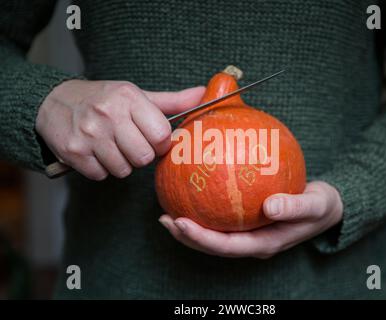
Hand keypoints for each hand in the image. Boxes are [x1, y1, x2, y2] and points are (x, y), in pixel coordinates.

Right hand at [36, 80, 204, 179]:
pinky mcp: (74, 152)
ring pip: (124, 170)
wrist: (55, 101)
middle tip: (131, 143)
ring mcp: (89, 134)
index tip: (153, 138)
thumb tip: (203, 94)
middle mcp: (109, 114)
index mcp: (129, 98)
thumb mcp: (137, 95)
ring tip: (111, 146)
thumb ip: (173, 100)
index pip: (162, 135)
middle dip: (141, 155)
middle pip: (144, 157)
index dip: (161, 142)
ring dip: (121, 163)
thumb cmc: (104, 99)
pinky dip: (102, 169)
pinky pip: (102, 175)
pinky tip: (96, 152)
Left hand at [159, 181, 342, 258]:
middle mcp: (253, 243)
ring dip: (191, 228)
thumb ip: (295, 207)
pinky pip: (222, 219)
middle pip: (214, 246)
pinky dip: (205, 211)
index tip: (180, 223)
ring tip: (167, 213)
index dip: (203, 239)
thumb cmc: (321, 206)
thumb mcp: (315, 205)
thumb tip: (271, 206)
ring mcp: (250, 235)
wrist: (326, 207)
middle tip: (165, 219)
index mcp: (266, 244)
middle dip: (188, 236)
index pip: (228, 247)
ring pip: (215, 236)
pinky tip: (193, 193)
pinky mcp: (248, 223)